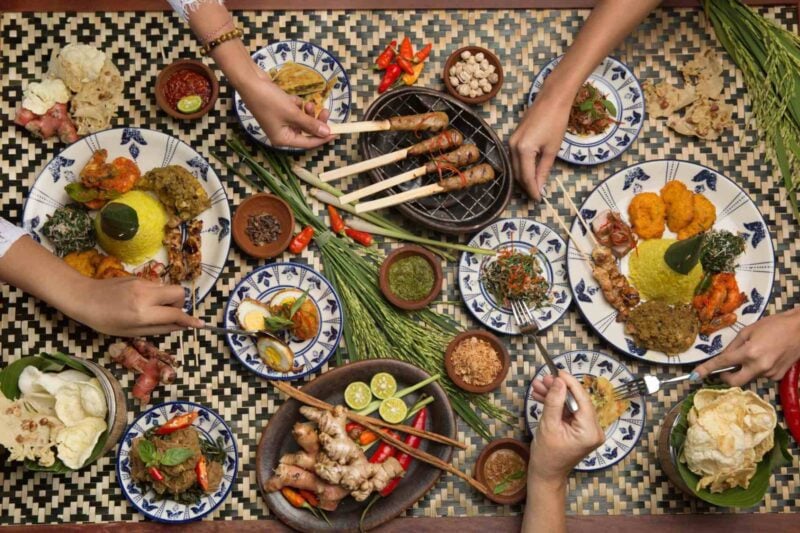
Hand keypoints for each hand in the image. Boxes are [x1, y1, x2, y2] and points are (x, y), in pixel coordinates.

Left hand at [68, 276, 203, 336]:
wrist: (84, 298)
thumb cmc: (104, 321)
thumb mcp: (130, 331)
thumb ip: (158, 329)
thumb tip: (178, 327)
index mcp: (143, 313)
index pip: (175, 314)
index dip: (189, 320)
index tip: (200, 325)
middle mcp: (146, 295)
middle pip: (178, 293)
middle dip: (180, 304)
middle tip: (169, 313)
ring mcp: (143, 283)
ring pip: (168, 288)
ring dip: (168, 299)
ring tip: (153, 309)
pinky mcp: (139, 277)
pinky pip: (156, 286)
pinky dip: (156, 295)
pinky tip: (141, 301)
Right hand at [237, 69, 335, 149]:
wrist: (250, 81)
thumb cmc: (269, 100)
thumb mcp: (293, 113)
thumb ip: (310, 124)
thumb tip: (326, 133)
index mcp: (282, 140)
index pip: (308, 143)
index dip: (323, 137)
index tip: (337, 131)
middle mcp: (281, 133)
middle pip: (306, 131)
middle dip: (315, 121)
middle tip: (325, 111)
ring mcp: (280, 122)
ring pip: (302, 120)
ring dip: (307, 111)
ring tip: (308, 103)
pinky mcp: (279, 111)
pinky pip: (294, 111)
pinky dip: (296, 104)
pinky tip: (290, 98)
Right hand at [509, 88, 571, 200]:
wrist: (551, 99)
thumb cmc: (556, 122)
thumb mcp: (552, 149)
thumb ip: (544, 170)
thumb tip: (540, 187)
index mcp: (523, 150)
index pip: (526, 177)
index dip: (533, 190)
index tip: (539, 199)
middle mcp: (512, 147)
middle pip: (517, 174)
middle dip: (527, 186)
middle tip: (537, 195)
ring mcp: (510, 142)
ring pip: (515, 167)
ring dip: (524, 177)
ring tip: (535, 186)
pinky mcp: (513, 138)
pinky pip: (515, 158)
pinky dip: (522, 167)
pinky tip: (531, 171)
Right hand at [529, 371, 604, 483]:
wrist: (546, 474)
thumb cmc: (546, 455)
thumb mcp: (548, 425)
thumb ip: (554, 401)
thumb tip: (558, 381)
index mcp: (590, 431)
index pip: (582, 399)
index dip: (570, 383)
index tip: (558, 371)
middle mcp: (594, 430)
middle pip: (577, 401)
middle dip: (559, 389)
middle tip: (543, 379)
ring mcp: (588, 430)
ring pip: (572, 405)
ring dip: (555, 395)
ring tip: (538, 387)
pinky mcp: (581, 430)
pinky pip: (569, 412)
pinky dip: (557, 405)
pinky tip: (542, 396)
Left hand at [692, 308, 799, 384]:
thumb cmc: (774, 325)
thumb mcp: (749, 331)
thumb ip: (734, 346)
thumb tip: (723, 357)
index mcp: (749, 352)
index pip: (722, 363)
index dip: (706, 370)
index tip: (694, 376)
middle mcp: (759, 366)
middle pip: (734, 382)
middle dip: (725, 378)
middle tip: (724, 369)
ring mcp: (770, 373)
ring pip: (749, 377)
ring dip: (745, 369)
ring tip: (756, 352)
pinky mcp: (778, 377)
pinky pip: (761, 375)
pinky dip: (758, 368)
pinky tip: (767, 356)